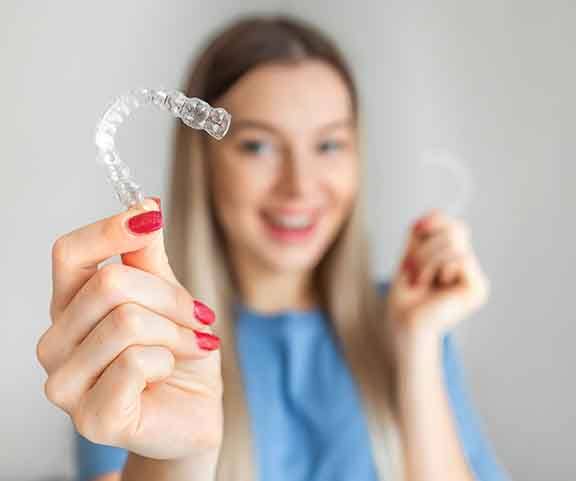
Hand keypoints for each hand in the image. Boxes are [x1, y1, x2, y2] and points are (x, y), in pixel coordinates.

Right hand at [36, 198, 222, 460]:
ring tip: (193, 345)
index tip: (151, 217)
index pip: (69, 253)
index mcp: (71, 308)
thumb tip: (144, 205)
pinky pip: (137, 362)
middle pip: (110, 284)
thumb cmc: (179, 357)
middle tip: (200, 316)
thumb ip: (148, 259)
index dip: (110, 230)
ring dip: (177, 331)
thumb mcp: (169, 299)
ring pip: (127, 322)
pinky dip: (170, 360)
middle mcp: (57, 343)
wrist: (195, 413)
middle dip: (172, 297)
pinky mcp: (91, 417)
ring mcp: (66, 384)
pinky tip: (170, 374)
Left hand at [385, 209, 489, 336]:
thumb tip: (431, 215)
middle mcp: (469, 268)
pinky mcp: (477, 289)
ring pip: (455, 243)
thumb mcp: (411, 254)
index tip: (417, 230)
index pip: (453, 225)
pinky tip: (434, 287)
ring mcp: (476, 279)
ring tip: (421, 281)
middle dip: (426, 247)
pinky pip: (461, 257)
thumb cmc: (406, 292)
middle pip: (455, 230)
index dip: (435, 222)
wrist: (403, 322)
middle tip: (414, 271)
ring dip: (427, 260)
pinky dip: (437, 268)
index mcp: (456, 259)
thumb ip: (422, 233)